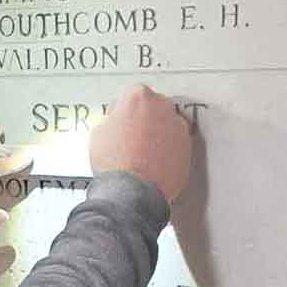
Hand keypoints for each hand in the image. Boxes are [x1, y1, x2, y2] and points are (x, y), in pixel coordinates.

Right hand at [89, 84, 191, 202]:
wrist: (133, 191)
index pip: (132, 95)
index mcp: (139, 96)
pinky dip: (168, 150)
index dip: (124, 110)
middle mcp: (163, 107)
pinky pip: (176, 144)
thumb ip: (114, 119)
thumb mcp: (99, 132)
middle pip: (154, 107)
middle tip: (132, 136)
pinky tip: (153, 162)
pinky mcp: (188, 148)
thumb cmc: (116, 162)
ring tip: (142, 153)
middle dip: (145, 119)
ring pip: (167, 125)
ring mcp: (178, 127)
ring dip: (158, 134)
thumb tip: (118, 123)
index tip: (121, 120)